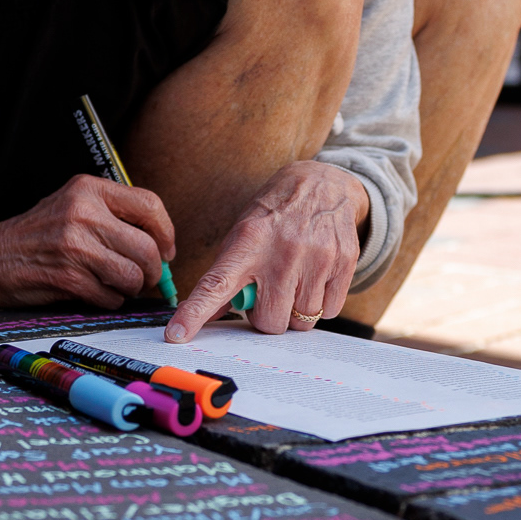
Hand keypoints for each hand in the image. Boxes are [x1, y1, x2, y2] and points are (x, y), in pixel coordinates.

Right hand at [0, 175, 175, 309]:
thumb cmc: (39, 233)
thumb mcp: (74, 204)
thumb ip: (114, 214)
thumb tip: (161, 242)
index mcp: (88, 189)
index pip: (149, 205)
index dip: (166, 233)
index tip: (167, 250)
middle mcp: (83, 214)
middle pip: (147, 248)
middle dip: (153, 270)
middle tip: (146, 277)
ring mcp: (75, 247)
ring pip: (132, 276)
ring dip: (132, 287)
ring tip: (118, 284)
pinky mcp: (67, 278)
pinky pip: (111, 297)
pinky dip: (110, 300)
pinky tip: (95, 292)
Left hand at [164, 160, 369, 342]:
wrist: (324, 184)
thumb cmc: (275, 216)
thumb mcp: (244, 234)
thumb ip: (225, 276)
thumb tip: (203, 317)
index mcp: (249, 241)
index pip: (216, 285)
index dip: (195, 313)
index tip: (176, 335)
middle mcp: (283, 251)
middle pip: (270, 321)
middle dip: (268, 316)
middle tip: (270, 293)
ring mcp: (317, 257)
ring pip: (301, 322)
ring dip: (296, 311)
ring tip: (295, 282)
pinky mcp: (344, 263)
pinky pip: (329, 311)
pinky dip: (321, 304)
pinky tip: (316, 278)